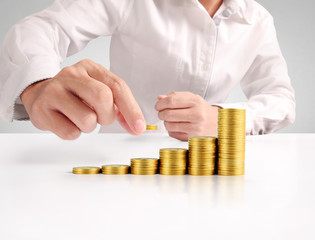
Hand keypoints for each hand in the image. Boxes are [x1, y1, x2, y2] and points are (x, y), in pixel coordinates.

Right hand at [21, 59, 145, 139]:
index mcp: (90, 67)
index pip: (117, 86)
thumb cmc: (75, 95)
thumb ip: (119, 107)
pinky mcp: (41, 109)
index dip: (131, 109)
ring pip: (87, 118)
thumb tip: (137, 127)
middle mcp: (71, 74)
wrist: (39, 94)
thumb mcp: (98, 91)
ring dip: (89, 127)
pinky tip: (67, 122)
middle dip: (107, 116)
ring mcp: (54, 90)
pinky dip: (74, 133)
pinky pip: (70, 132)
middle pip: (102, 97)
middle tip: (101, 118)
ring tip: (81, 119)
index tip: (139, 127)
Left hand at [155, 92, 219, 140]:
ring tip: (171, 120)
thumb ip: (176, 96)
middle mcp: (197, 114)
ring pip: (169, 125)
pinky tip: (177, 126)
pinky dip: (171, 130)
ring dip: (166, 122)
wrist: (218, 124)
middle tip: (161, 113)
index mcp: (196, 102)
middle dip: (161, 113)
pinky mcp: (192, 137)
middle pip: (168, 113)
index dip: (160, 104)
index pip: (171, 101)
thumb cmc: (202, 110)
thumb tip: (160, 98)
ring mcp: (195, 127)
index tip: (158, 105)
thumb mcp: (192, 99)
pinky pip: (173, 134)